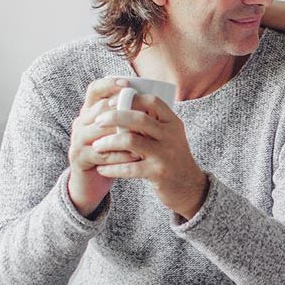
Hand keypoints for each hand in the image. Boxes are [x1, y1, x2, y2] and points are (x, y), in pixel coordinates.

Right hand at [67, 77, 140, 216]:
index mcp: (90, 111)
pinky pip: (102, 154)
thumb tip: (152, 97)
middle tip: (144, 116)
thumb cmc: (112, 152)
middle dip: (123, 112)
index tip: (128, 83)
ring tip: (145, 138)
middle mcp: (80, 122)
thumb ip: (128, 116)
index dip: (109, 84)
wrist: (93, 181)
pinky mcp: (79, 158)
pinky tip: (135, 157)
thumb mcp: (118, 132)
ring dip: (124, 135)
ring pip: (102, 132)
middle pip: (100, 109)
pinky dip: (120, 156)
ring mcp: (77, 140)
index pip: (94, 89)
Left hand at [89, 92, 207, 219]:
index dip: (130, 98)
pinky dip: (111, 168)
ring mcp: (165, 155)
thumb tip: (121, 103)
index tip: (110, 101)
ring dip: (108, 143)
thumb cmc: (171, 157)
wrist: (189, 186)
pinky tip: (101, 168)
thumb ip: (151, 121)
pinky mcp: (158, 173)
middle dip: (114, 117)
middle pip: (139, 119)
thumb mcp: (168, 135)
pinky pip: (129, 168)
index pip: (152, 101)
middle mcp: (170, 136)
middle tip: (97, 121)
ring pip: (131, 141)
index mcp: (172, 122)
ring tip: (96, 146)